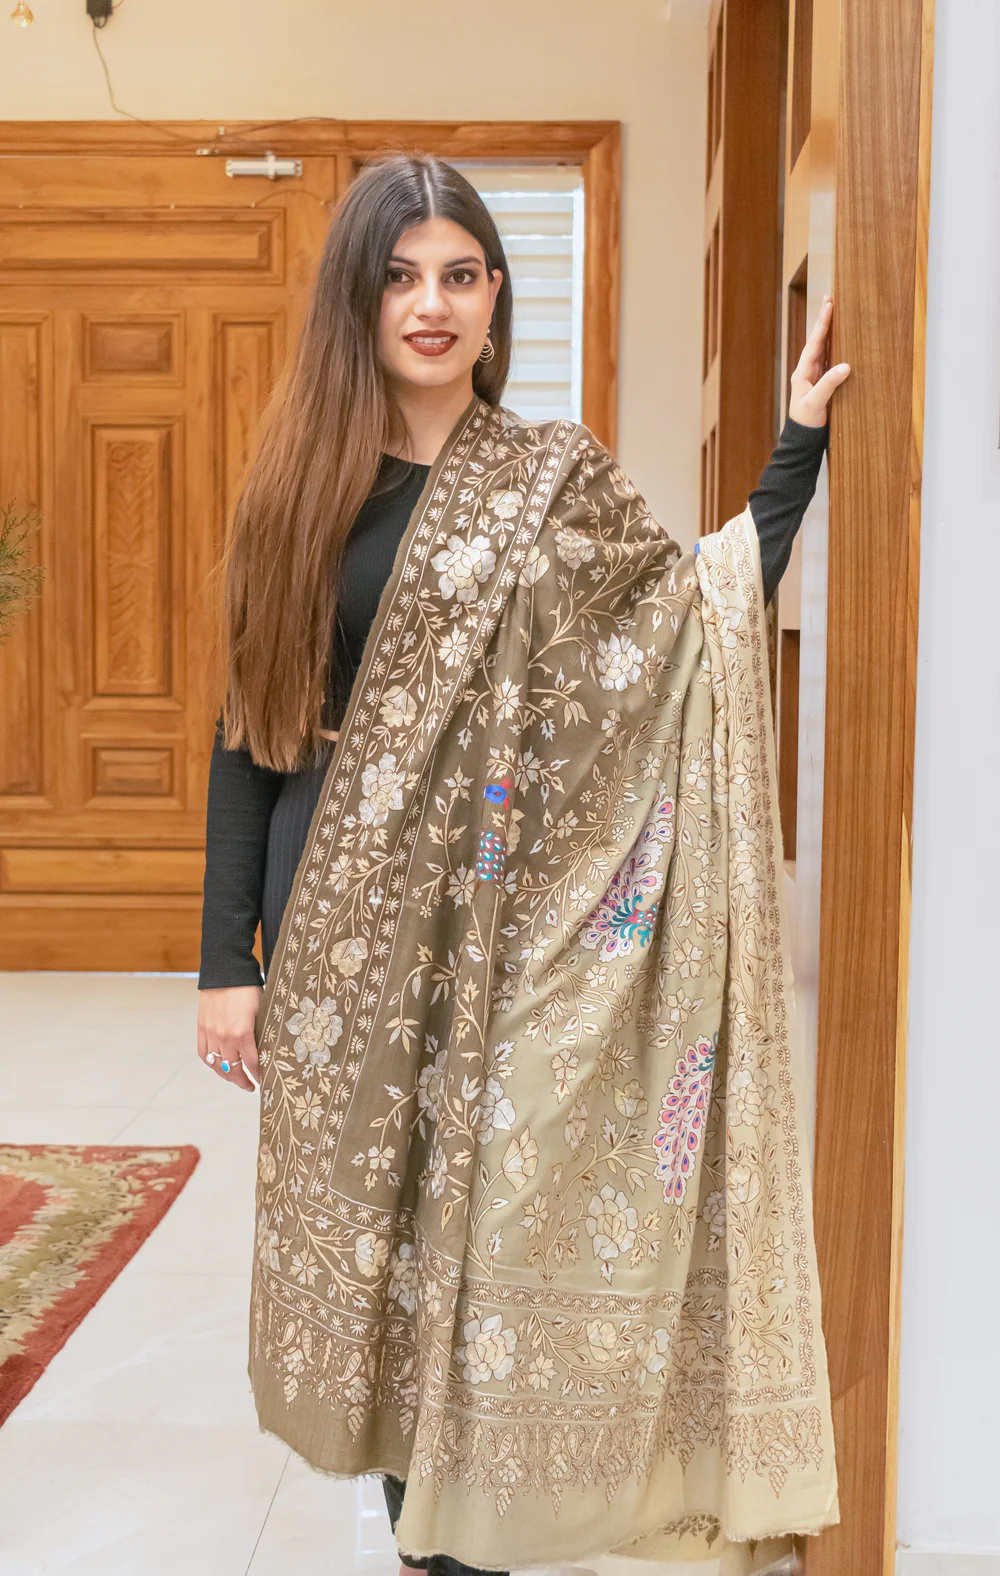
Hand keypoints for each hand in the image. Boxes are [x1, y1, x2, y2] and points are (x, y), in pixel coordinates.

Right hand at [197, 985, 260, 1091]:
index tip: (263, 1080)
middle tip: (250, 1086)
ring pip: (216, 1065)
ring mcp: (211, 1033)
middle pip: (233, 1069)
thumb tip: (267, 1048)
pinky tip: (218, 1065)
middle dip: (242, 1080)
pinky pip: (203, 1053)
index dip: (258, 1075)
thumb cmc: (247, 987)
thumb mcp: (261, 1010)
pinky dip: (210, 1063)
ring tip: (235, 1079)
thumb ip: (261, 1031)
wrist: (225, 970)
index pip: (252, 1063)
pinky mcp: (201, 1028)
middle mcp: (224, 1037)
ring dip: (226, 1075)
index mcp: (242, 1033)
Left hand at [788, 295, 850, 427]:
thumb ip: (829, 385)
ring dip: (830, 330)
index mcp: (802, 372)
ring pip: (824, 348)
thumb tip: (845, 366)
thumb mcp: (816, 403)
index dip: (822, 324)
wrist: (803, 438)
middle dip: (824, 320)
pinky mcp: (823, 382)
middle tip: (831, 298)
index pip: (814, 343)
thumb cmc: (806, 422)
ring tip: (836, 311)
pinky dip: (836, 346)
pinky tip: (842, 337)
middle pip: (817, 340)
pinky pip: (830, 359)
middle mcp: (808, 370)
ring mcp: (815, 376)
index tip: (829, 305)